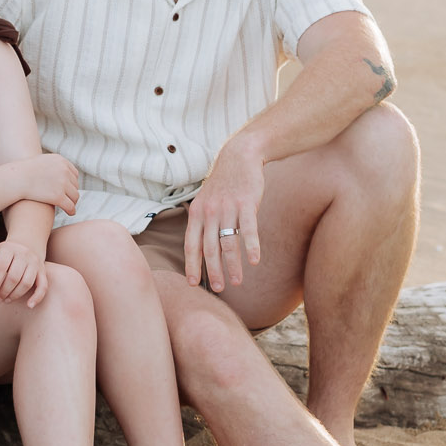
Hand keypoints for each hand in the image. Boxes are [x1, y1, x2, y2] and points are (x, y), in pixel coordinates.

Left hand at [0, 236, 47, 306]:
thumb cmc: (5, 254)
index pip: (1, 266)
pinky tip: (29, 306)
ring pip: (26, 283)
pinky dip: (37, 297)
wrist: (26, 244)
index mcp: (9, 249)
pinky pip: (43, 286)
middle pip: (14, 276)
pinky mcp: (42, 271)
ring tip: (6, 300)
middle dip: (4, 291)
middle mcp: (24, 254)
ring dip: (15, 295)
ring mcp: (35, 263)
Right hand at [7, 153, 79, 215]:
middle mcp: (64, 170)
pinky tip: (70, 212)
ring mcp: (62, 183)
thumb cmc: (24, 172)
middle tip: (67, 199)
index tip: (67, 190)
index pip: (74, 174)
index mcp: (61, 161)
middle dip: (71, 192)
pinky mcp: (58, 196)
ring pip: (75, 196)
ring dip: (73, 202)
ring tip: (69, 206)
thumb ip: (53, 165)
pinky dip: (72, 210)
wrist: (16, 179)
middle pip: (75, 185)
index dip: (71, 183)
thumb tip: (62, 173)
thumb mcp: (42, 162)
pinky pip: (70, 206)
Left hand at [183, 139, 264, 291]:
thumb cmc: (222, 184)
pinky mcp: (246, 204)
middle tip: (218, 289)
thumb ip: (202, 223)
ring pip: (228, 243)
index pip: (191, 244)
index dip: (191, 265)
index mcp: (197, 213)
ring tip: (237, 282)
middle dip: (213, 271)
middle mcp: (209, 212)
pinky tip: (255, 262)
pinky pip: (249, 230)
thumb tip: (201, 251)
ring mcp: (227, 208)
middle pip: (209, 248)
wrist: (238, 157)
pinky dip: (252, 247)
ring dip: (233, 265)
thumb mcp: (205, 200)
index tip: (193, 283)